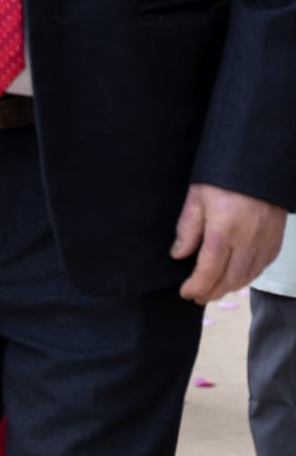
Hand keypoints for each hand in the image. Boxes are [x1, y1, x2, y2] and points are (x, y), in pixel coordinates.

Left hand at [172, 183, 286, 301]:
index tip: (186, 292)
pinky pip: (262, 266)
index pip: (209, 271)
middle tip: (198, 296)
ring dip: (229, 287)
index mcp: (223, 231)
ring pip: (248, 277)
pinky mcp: (276, 238)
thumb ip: (188, 228)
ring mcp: (265, 241)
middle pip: (229, 280)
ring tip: (214, 289)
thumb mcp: (197, 196)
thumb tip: (179, 255)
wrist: (260, 159)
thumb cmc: (224, 174)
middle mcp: (247, 241)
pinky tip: (237, 276)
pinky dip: (248, 276)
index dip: (196, 286)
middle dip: (212, 292)